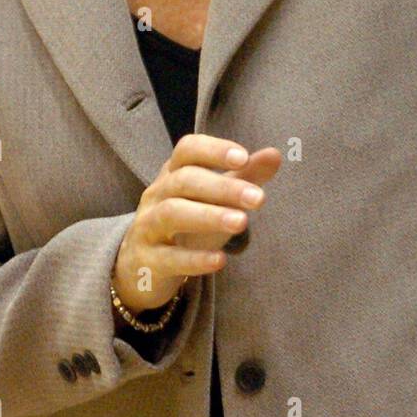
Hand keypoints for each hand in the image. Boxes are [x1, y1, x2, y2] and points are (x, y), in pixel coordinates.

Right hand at [113, 134, 281, 312]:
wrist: (141, 266)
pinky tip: (220, 260)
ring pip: (171, 214)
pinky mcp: (146, 261)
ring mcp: (147, 227)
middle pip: (184, 181)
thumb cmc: (186, 224)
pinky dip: (194, 259)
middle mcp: (156, 194)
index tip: (244, 157)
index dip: (213, 150)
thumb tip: (274, 154)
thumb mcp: (214, 199)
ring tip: (241, 222)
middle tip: (259, 198)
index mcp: (173, 173)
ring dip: (208, 216)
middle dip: (222, 187)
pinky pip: (168, 258)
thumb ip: (244, 176)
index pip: (187, 150)